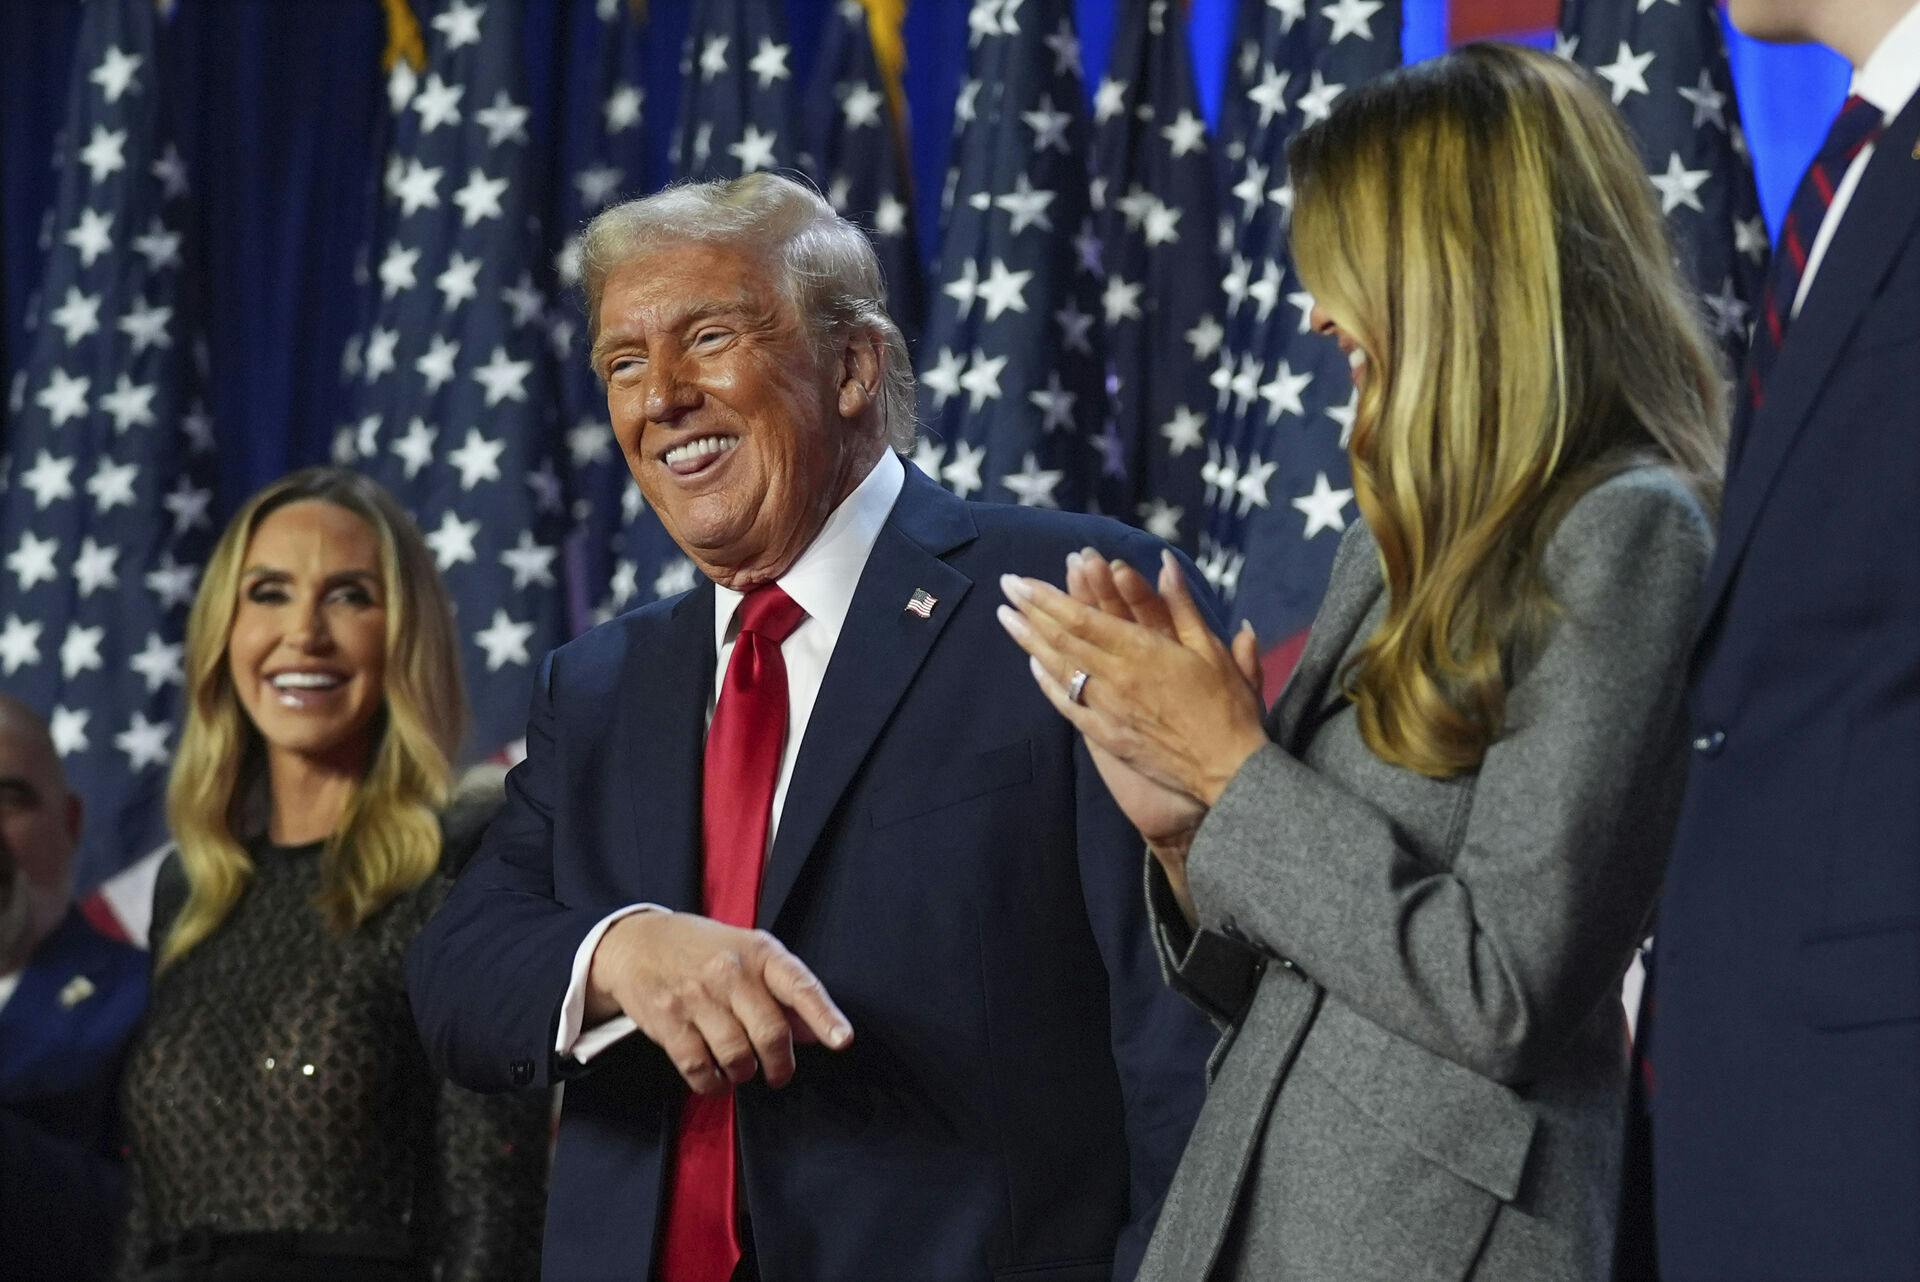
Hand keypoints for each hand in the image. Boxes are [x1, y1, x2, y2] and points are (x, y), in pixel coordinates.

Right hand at [584, 911, 852, 1093]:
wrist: (637, 943)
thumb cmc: (704, 951)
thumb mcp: (749, 953)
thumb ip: (784, 992)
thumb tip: (815, 1034)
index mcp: (759, 952)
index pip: (799, 984)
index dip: (824, 1015)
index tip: (843, 1041)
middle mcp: (730, 972)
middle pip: (770, 1033)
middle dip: (780, 1065)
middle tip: (779, 1074)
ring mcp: (697, 997)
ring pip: (737, 1056)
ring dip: (745, 1074)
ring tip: (743, 1070)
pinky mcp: (668, 1021)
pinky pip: (700, 1069)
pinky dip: (714, 1084)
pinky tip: (716, 1078)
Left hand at [997, 550, 1269, 807]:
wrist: (1226, 770)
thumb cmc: (1226, 707)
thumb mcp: (1210, 648)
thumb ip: (1182, 605)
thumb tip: (1166, 562)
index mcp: (1140, 651)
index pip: (1081, 618)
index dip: (1047, 597)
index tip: (1022, 580)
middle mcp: (1115, 677)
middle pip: (1062, 639)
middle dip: (1030, 610)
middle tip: (1005, 586)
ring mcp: (1106, 708)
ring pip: (1059, 668)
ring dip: (1029, 641)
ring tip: (1005, 618)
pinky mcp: (1106, 734)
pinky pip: (1068, 705)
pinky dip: (1047, 683)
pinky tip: (1032, 666)